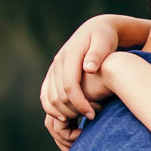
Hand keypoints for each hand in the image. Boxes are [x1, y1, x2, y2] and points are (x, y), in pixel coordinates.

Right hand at [40, 16, 123, 149]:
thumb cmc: (105, 38)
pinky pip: (45, 95)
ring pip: (49, 97)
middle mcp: (57, 62)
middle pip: (58, 95)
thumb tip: (89, 68)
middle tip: (90, 118)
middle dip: (73, 111)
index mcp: (70, 55)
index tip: (92, 114)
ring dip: (61, 112)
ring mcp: (53, 68)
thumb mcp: (105, 42)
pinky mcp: (52, 74)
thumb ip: (98, 54)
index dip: (80, 103)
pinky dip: (52, 108)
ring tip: (79, 121)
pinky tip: (66, 117)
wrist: (95, 29)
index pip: (70, 85)